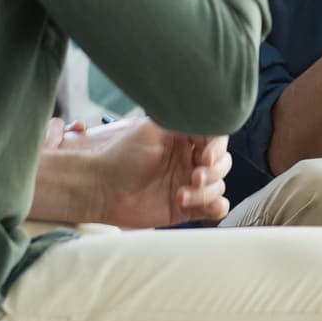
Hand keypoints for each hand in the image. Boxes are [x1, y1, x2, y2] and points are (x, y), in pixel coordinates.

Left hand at [58, 116, 233, 228]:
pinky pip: (214, 208)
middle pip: (222, 164)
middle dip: (213, 172)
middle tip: (195, 177)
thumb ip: (182, 121)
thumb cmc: (121, 156)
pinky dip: (215, 207)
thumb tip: (206, 113)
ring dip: (206, 192)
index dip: (217, 148)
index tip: (206, 157)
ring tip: (182, 195)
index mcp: (185, 140)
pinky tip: (205, 206)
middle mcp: (190, 161)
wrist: (99, 188)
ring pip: (218, 186)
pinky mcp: (186, 208)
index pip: (216, 140)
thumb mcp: (152, 130)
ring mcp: (189, 184)